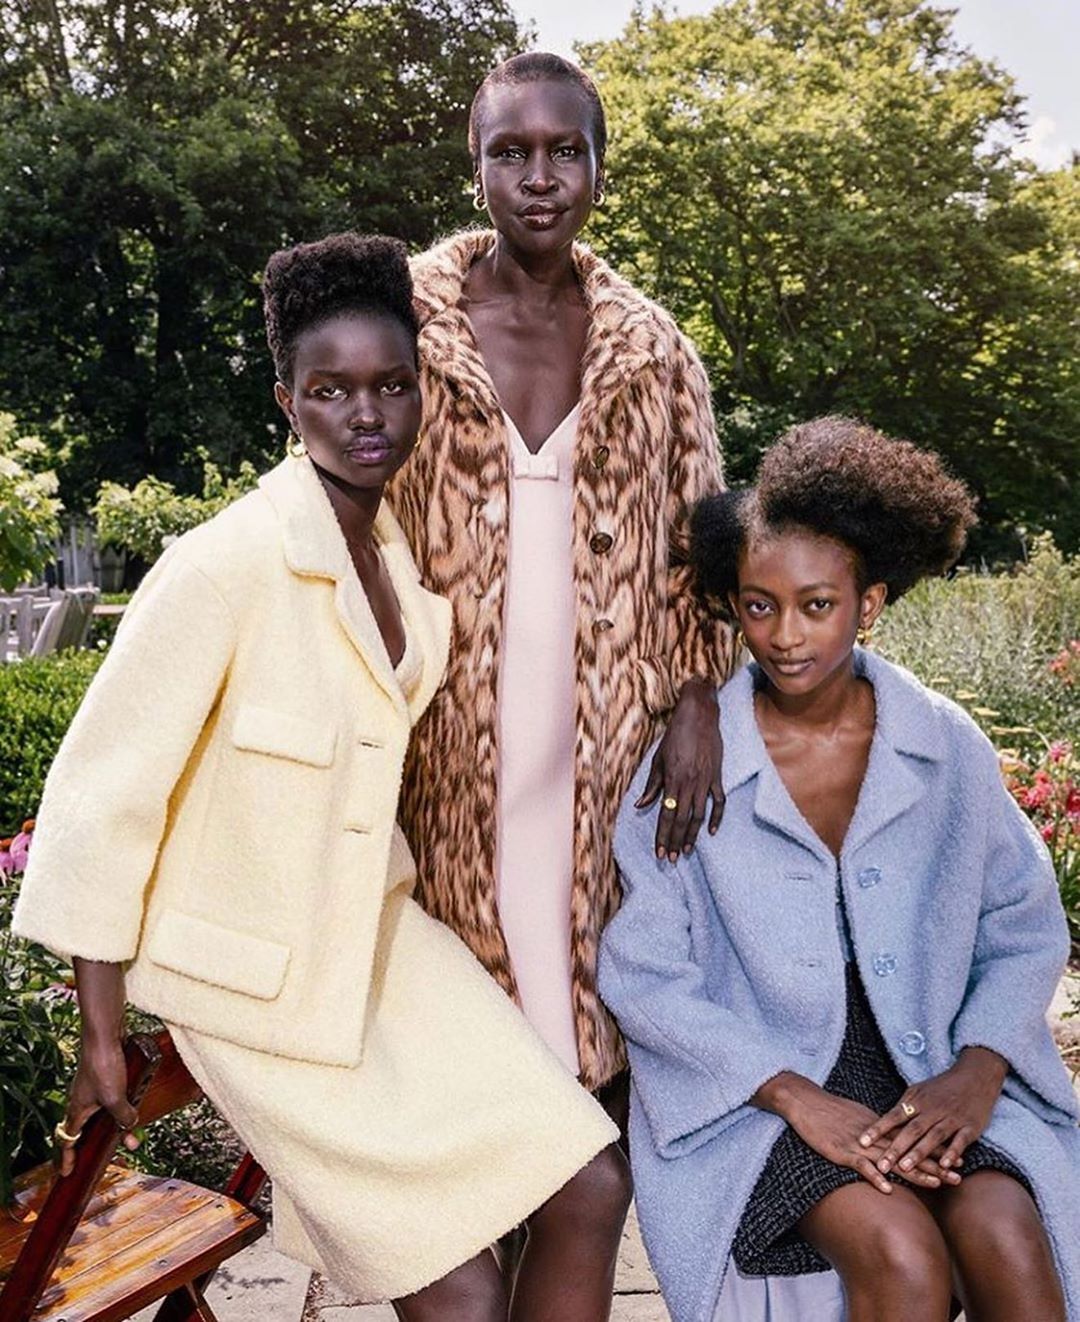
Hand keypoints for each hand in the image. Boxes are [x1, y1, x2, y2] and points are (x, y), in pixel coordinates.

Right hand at [56, 1037, 139, 1176]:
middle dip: (109, 1141)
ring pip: (106, 1113)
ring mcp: (95, 1089)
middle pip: (92, 1129)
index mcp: (77, 1110)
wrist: (106, 1034)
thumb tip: (131, 1124)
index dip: (68, 1158)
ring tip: (138, 1129)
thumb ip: (123, 1115)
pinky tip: (138, 1102)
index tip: (68, 1172)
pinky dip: (124, 1104)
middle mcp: (83, 1101)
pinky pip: (115, 1097)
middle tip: (128, 1146)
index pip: (68, 1141)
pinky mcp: (107, 1076)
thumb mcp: (115, 1097)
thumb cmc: (103, 1065)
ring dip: (121, 1122)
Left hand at [638, 678, 723, 860]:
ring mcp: (705, 781)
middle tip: (670, 859)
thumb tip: (640, 806)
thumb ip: (651, 785)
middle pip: (681, 820)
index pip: (665, 815)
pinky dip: (716, 818)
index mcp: (671, 780)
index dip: (662, 836)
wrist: (698, 716)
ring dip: (692, 835)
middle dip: (674, 841)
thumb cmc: (675, 736)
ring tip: (686, 851)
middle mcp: (688, 784)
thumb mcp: (657, 759)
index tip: (659, 852)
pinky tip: (712, 832)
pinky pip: (718, 802)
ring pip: (699, 815)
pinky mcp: (716, 776)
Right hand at [756, 1074, 959, 1193]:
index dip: (935, 1152)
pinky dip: (875, 1176)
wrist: (804, 1101)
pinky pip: (861, 1165)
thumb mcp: (857, 1118)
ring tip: (936, 1184)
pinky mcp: (841, 1151)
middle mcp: (875, 1137)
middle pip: (910, 1152)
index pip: (913, 1141)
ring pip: (892, 1160)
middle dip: (935, 1165)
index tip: (957, 1161)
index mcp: (880, 1128)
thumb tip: (891, 1140)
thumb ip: (876, 1131)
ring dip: (914, 1173)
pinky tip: (888, 1188)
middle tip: (958, 1176)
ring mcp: (859, 1144)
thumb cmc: (828, 1110)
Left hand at [858, 1047, 1007, 1177]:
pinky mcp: (970, 1126)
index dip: (878, 1129)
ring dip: (919, 1152)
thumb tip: (884, 1121)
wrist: (975, 1077)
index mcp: (918, 1100)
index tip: (861, 1142)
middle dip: (896, 1148)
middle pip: (911, 1130)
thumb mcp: (919, 1090)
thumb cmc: (943, 1087)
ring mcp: (952, 1118)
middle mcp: (933, 1110)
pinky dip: (953, 1152)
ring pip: (933, 1136)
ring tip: (905, 1168)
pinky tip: (945, 1165)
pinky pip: (961, 1140)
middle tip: (882, 1165)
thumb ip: (904, 1106)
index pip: (893, 1116)